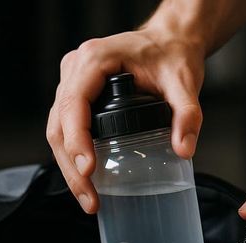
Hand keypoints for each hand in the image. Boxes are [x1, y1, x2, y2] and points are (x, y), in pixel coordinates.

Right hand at [46, 27, 205, 213]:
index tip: (90, 170)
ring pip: (58, 130)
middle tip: (91, 200)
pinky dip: (73, 156)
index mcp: (94, 59)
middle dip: (72, 168)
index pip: (74, 105)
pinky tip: (87, 181)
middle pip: (60, 125)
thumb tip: (184, 149)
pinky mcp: (76, 95)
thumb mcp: (184, 81)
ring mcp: (72, 82)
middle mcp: (75, 69)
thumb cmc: (172, 54)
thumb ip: (187, 114)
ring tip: (89, 199)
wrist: (168, 41)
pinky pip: (66, 128)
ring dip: (69, 167)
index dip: (77, 141)